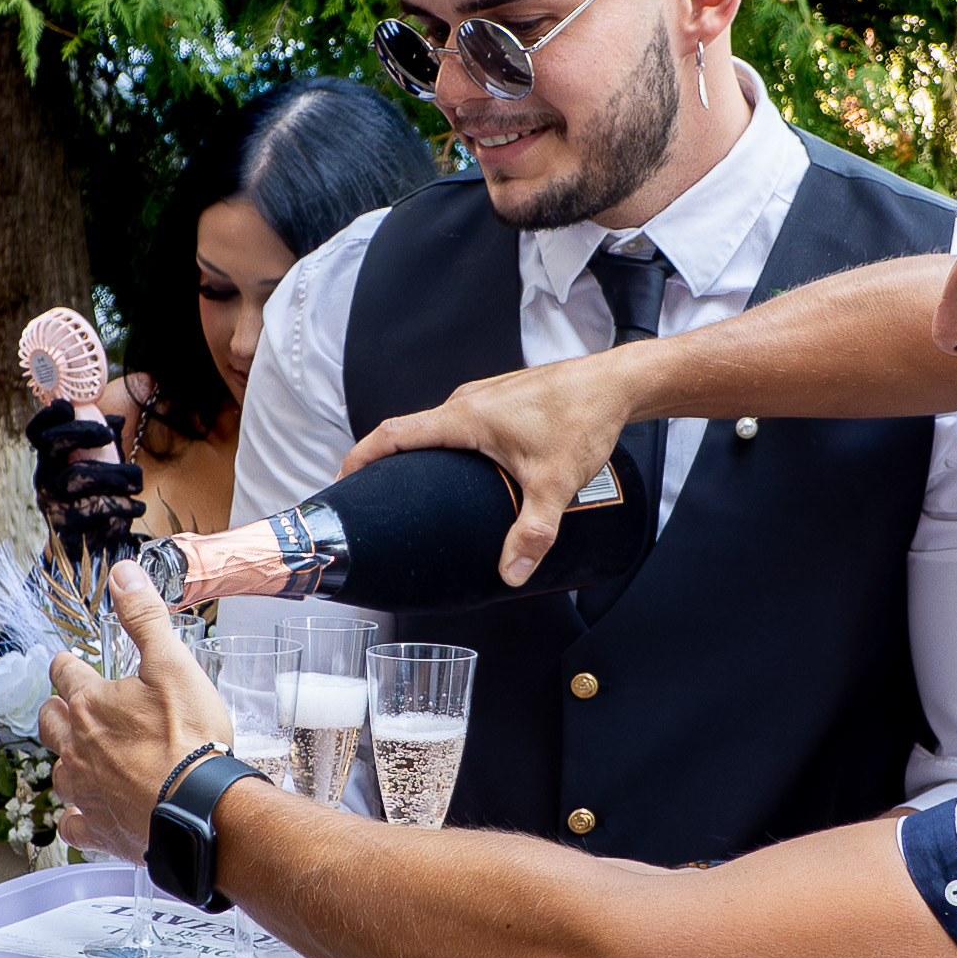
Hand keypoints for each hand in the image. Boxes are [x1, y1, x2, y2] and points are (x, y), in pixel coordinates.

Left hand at [37, 561, 236, 866]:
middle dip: (58, 709)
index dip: (68, 665)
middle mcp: (77, 746)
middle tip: (70, 706)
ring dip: (67, 760)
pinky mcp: (96, 828)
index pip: (66, 672)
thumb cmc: (190, 740)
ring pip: (57, 771)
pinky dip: (77, 814)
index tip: (68, 663)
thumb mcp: (173, 665)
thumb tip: (123, 575)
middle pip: (50, 721)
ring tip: (83, 757)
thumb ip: (144, 618)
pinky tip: (87, 812)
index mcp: (91, 704)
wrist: (200, 809)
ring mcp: (83, 789)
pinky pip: (72, 821)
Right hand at [340, 350, 649, 586]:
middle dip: (385, 462)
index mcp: (465, 417)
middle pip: (410, 431)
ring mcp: (485, 396)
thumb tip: (511, 574)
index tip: (341, 479)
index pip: (393, 434)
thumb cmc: (583, 419)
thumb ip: (532, 533)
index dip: (360, 456)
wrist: (616, 383)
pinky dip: (448, 446)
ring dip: (421, 454)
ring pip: (438, 427)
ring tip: (413, 490)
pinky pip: (461, 423)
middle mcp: (468, 400)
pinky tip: (463, 472)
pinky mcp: (503, 399)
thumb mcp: (554, 485)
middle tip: (373, 497)